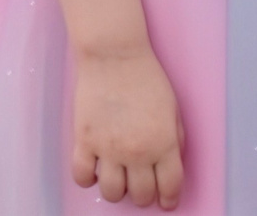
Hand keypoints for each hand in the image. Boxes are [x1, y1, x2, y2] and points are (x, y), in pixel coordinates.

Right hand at [70, 44, 184, 208]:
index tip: (164, 201)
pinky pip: (82, 175)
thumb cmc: (146, 78)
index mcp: (164, 145)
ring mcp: (108, 147)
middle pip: (141, 195)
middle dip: (143, 196)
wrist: (114, 55)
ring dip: (117, 191)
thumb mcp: (173, 111)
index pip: (169, 188)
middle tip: (140, 185)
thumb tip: (168, 166)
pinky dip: (87, 180)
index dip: (168, 199)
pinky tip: (93, 170)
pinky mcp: (84, 139)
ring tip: (116, 179)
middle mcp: (137, 152)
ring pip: (112, 192)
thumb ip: (174, 142)